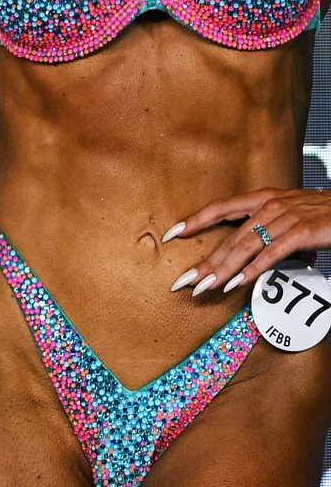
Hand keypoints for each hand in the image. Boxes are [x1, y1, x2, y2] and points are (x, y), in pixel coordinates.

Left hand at [164, 188, 330, 296]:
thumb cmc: (325, 214)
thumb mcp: (292, 218)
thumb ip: (272, 233)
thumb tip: (259, 258)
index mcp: (262, 198)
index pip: (221, 208)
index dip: (195, 220)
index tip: (171, 234)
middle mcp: (269, 205)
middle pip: (229, 237)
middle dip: (206, 262)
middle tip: (185, 281)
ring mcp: (285, 217)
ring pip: (245, 247)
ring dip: (223, 270)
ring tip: (205, 287)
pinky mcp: (302, 232)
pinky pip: (271, 254)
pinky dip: (252, 270)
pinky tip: (237, 283)